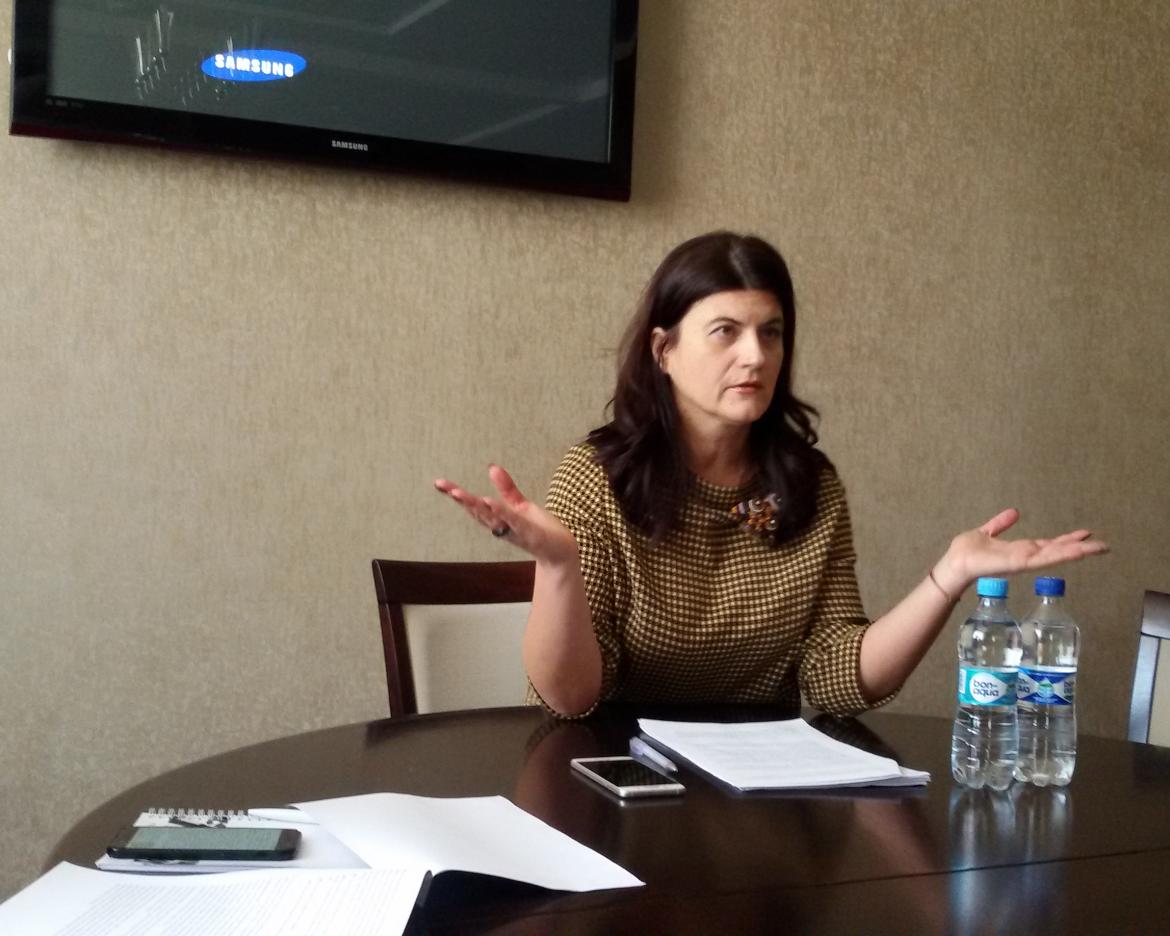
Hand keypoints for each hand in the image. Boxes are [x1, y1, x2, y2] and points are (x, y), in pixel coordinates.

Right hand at [433, 464, 578, 567]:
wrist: (561, 552)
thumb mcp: (520, 506)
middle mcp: (501, 527)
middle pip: (477, 511)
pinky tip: (490, 501)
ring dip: (475, 506)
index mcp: (497, 519)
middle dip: (460, 499)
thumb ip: (506, 488)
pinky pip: (513, 521)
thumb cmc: (540, 529)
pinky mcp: (529, 533)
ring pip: (491, 518)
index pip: (474, 505)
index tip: (439, 482)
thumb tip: (492, 468)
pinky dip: (501, 512)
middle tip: (443, 485)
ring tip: (458, 493)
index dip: (456, 494)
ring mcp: (514, 531)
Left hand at [932, 508, 1108, 597]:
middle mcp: (1026, 556)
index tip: (1085, 535)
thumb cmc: (967, 551)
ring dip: (1077, 551)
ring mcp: (1024, 561)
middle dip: (1080, 548)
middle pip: (1058, 551)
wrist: (955, 562)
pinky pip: (1043, 559)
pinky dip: (1060, 555)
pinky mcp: (1019, 563)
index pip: (1049, 544)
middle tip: (1104, 545)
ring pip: (1056, 555)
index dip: (1067, 540)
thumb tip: (1014, 512)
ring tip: (1098, 548)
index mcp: (1020, 549)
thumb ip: (1000, 524)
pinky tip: (1076, 552)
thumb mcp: (987, 533)